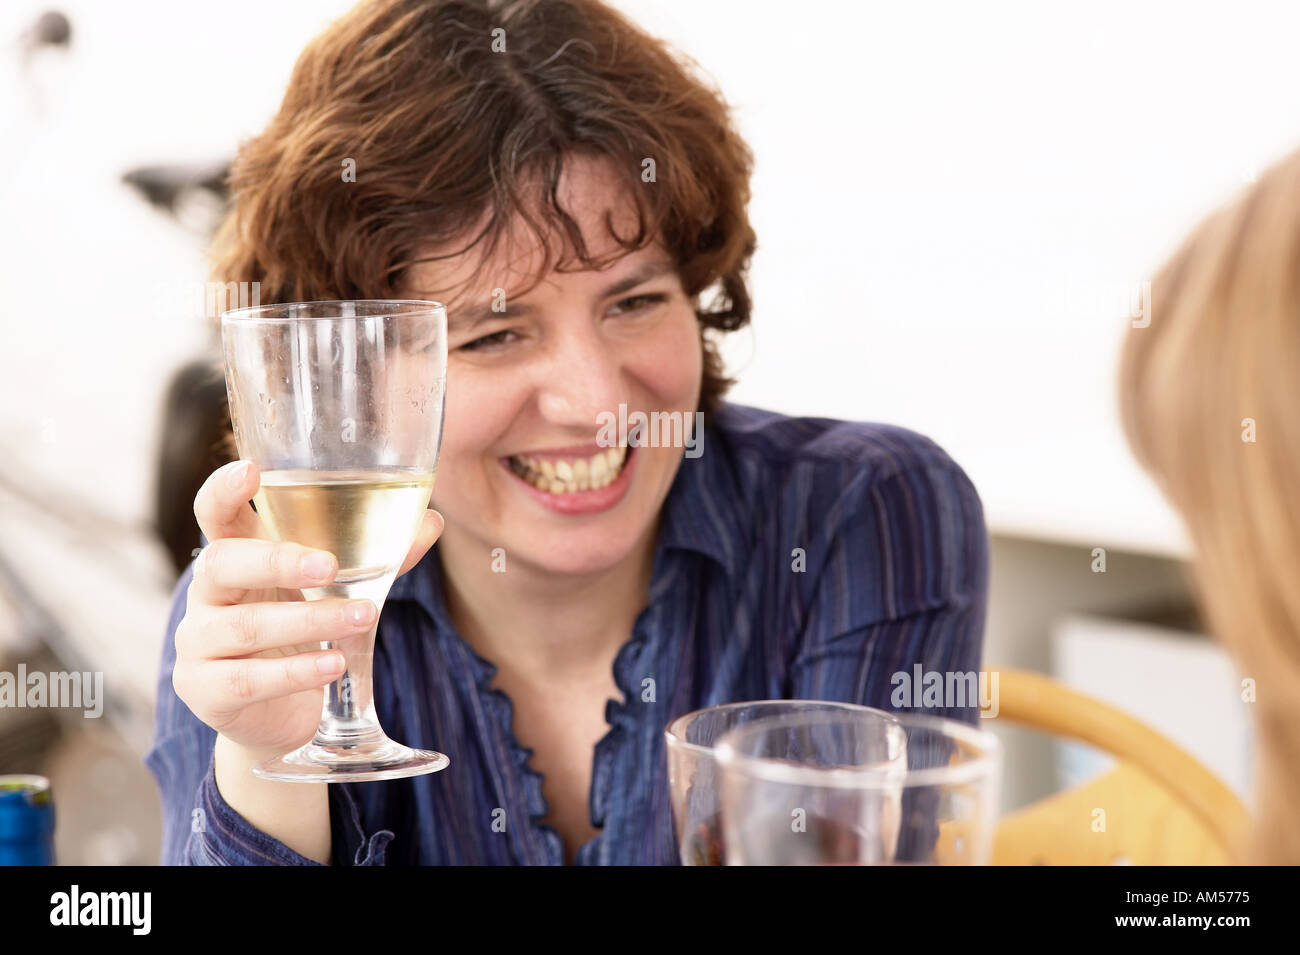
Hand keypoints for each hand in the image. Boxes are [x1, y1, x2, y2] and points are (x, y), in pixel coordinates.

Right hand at [171, 459, 443, 757]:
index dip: (223, 489)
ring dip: (309, 621)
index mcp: (237, 555)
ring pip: (245, 626)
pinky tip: (334, 663)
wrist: (284, 715)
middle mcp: (208, 594)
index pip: (213, 513)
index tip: (251, 470)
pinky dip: (296, 671)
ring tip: (363, 617)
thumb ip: (379, 556)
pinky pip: (247, 679)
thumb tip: (432, 521)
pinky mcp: (205, 691)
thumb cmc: (307, 632)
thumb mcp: (339, 589)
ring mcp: (198, 644)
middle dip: (277, 562)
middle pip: (222, 564)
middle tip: (329, 567)